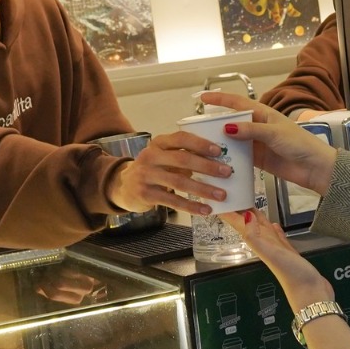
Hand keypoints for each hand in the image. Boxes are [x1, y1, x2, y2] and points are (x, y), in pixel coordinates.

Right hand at [107, 130, 232, 217]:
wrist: (122, 185)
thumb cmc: (153, 169)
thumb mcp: (164, 157)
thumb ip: (184, 155)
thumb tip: (219, 161)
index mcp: (159, 143)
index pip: (181, 138)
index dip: (200, 143)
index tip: (219, 151)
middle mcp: (150, 156)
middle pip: (182, 159)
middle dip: (207, 166)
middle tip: (227, 173)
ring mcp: (146, 175)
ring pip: (179, 182)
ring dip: (203, 189)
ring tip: (221, 195)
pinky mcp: (145, 194)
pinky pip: (172, 201)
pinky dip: (191, 206)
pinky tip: (206, 210)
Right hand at [200, 91, 337, 197]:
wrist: (314, 166)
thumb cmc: (300, 143)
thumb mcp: (274, 133)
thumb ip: (251, 130)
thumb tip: (227, 127)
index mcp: (262, 113)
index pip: (236, 103)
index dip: (219, 99)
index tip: (203, 97)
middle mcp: (257, 126)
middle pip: (231, 122)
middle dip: (215, 124)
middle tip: (197, 129)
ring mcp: (256, 143)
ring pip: (232, 141)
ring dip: (220, 144)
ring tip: (203, 147)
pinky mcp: (257, 159)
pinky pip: (238, 157)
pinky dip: (229, 159)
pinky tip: (217, 163)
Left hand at [220, 208, 333, 312]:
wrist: (310, 293)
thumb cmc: (291, 275)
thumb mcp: (269, 254)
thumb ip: (255, 236)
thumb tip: (245, 216)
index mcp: (258, 244)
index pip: (241, 225)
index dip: (231, 213)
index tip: (221, 200)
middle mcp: (265, 245)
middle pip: (250, 224)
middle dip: (241, 212)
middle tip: (235, 197)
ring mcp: (277, 249)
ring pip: (263, 229)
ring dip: (257, 218)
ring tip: (252, 206)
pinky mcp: (289, 253)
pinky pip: (278, 238)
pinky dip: (275, 230)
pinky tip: (274, 225)